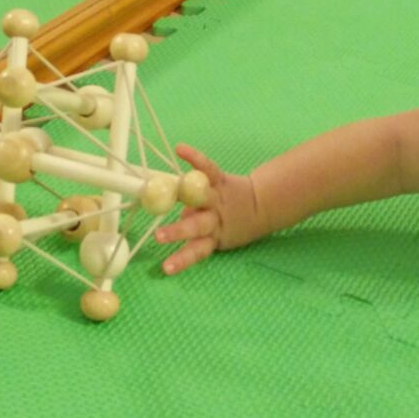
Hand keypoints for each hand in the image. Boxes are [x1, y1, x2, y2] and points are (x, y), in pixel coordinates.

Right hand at [155, 144, 269, 274]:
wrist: (260, 206)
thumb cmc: (230, 223)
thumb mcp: (217, 236)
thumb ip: (195, 233)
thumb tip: (177, 223)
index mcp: (212, 237)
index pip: (194, 251)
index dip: (180, 259)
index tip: (165, 268)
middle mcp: (214, 219)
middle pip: (195, 227)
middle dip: (177, 231)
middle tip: (159, 236)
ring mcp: (216, 199)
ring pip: (199, 198)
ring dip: (182, 193)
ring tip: (164, 189)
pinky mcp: (220, 180)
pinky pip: (207, 168)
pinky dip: (194, 158)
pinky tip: (179, 149)